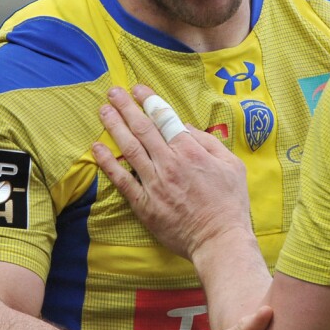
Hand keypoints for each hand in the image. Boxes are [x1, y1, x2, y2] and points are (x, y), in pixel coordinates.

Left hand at [93, 85, 254, 261]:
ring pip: (129, 148)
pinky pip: (121, 180)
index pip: (165, 118)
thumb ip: (208, 142)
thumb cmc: (230, 203)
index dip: (149, 100)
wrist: (219, 240)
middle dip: (126, 107)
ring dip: (114, 126)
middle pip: (142, 128)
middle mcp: (169, 163)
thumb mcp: (232, 165)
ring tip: (103, 111)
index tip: (138, 89)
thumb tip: (185, 127)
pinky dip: (107, 162)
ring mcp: (154, 183)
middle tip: (113, 92)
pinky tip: (97, 148)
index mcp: (190, 151)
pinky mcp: (144, 204)